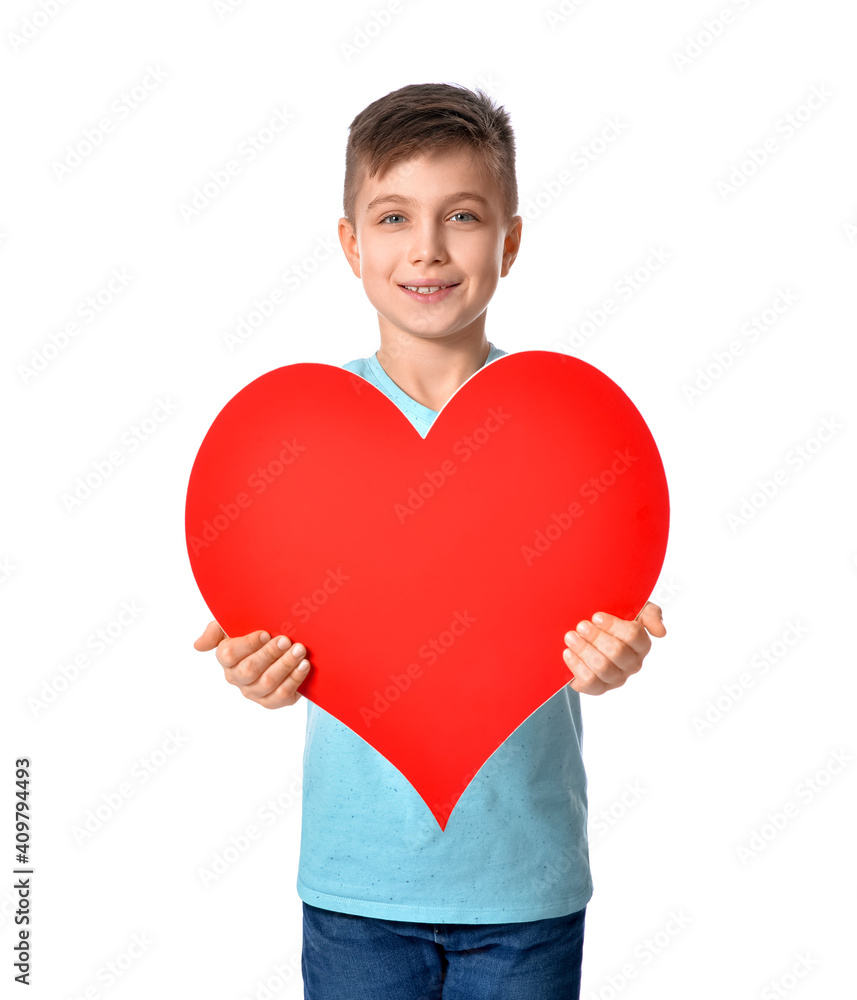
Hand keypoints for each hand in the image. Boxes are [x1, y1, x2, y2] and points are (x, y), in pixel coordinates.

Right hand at [194, 621, 312, 708]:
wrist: (282, 646)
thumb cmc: (257, 633)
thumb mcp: (235, 624)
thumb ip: (216, 630)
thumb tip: (198, 645)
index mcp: (226, 658)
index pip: (228, 655)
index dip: (247, 644)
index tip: (265, 633)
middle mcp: (237, 678)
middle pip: (249, 670)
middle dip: (269, 654)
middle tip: (286, 640)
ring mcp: (254, 692)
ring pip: (267, 682)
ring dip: (285, 665)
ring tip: (299, 650)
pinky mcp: (272, 701)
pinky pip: (282, 694)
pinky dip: (295, 679)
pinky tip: (304, 665)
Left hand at [562, 601, 665, 695]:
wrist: (587, 636)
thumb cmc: (611, 622)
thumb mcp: (632, 610)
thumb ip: (650, 614)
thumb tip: (660, 632)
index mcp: (641, 644)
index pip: (634, 635)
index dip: (613, 626)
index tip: (597, 616)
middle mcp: (632, 663)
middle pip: (617, 651)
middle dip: (596, 637)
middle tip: (581, 626)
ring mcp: (616, 678)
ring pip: (602, 667)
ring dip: (584, 649)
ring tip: (571, 637)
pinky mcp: (598, 688)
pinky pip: (589, 681)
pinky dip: (576, 665)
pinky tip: (568, 652)